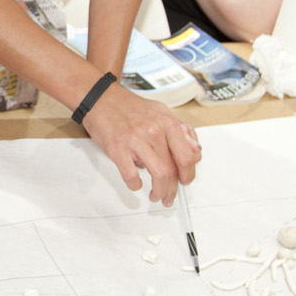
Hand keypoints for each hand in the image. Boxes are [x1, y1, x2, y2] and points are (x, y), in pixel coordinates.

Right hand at [80, 85, 201, 203]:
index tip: (185, 181)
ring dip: (159, 192)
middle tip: (170, 196)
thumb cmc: (128, 107)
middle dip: (173, 190)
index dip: (188, 174)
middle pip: (172, 169)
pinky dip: (136, 186)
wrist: (101, 99)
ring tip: (156, 196)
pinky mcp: (117, 149)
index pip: (187, 156)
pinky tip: (136, 184)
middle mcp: (154, 131)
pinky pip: (132, 176)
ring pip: (158, 175)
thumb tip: (195, 150)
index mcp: (167, 123)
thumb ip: (180, 131)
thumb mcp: (160, 112)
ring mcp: (135, 140)